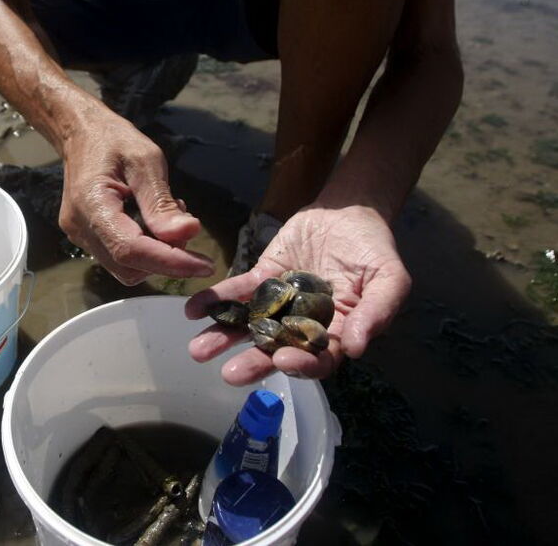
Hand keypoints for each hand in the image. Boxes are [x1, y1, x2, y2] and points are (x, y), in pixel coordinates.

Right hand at [58, 111, 214, 284]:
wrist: (82, 135)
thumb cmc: (115, 141)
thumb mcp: (146, 161)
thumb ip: (162, 202)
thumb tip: (187, 234)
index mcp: (91, 204)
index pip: (131, 249)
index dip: (170, 262)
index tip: (205, 266)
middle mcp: (80, 228)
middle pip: (129, 266)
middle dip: (165, 256)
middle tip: (184, 223)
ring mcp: (80, 237)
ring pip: (126, 269)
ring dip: (156, 253)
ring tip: (166, 218)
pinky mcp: (86, 239)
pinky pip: (120, 259)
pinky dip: (144, 249)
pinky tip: (151, 222)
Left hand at [185, 205, 410, 383]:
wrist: (350, 210)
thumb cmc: (374, 248)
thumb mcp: (390, 278)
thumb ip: (377, 313)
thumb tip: (356, 348)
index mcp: (337, 333)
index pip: (319, 358)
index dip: (302, 363)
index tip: (282, 361)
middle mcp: (304, 325)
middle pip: (277, 349)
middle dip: (253, 362)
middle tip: (229, 374)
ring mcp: (280, 303)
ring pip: (251, 325)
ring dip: (225, 337)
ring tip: (198, 350)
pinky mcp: (263, 278)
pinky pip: (239, 291)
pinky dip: (216, 300)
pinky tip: (193, 310)